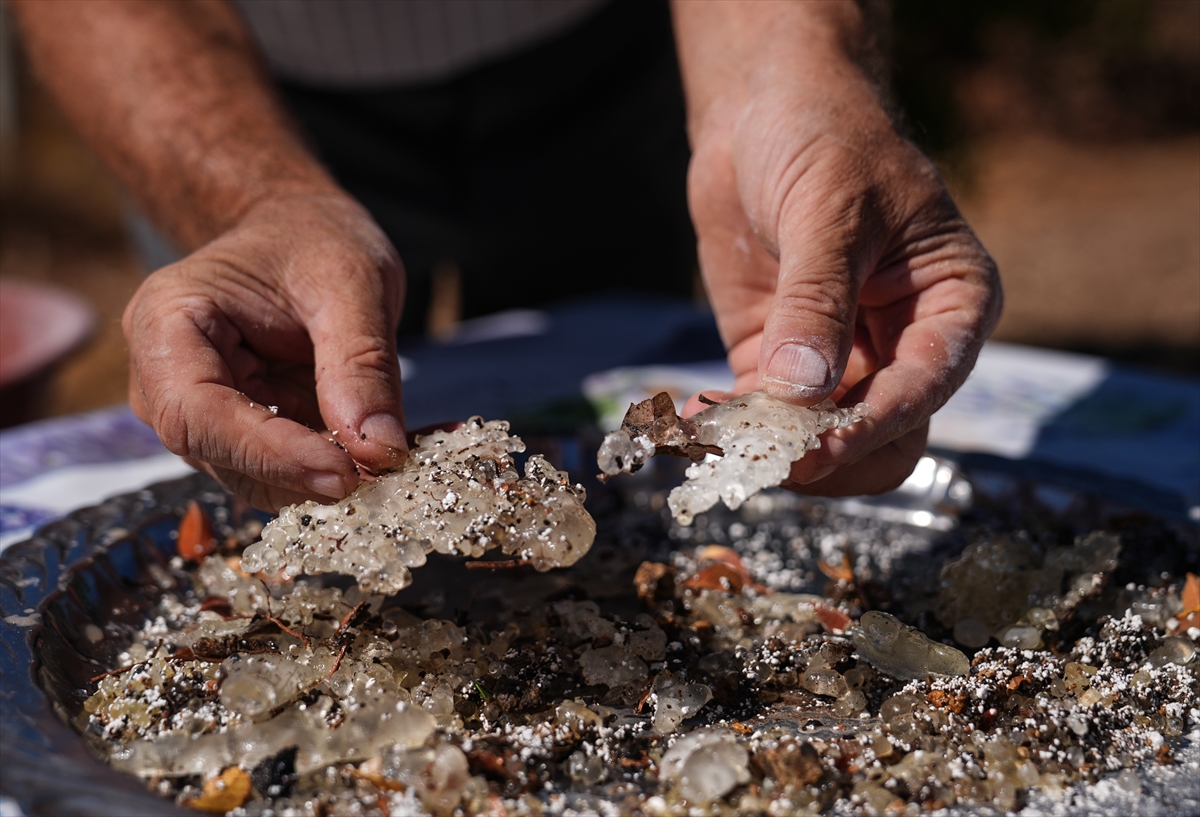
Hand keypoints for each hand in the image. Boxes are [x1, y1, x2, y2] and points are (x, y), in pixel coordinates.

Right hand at [122, 191, 408, 509]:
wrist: (299, 231)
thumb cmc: (312, 238)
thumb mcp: (351, 281)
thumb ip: (361, 362)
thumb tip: (379, 450)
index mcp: (167, 322)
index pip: (198, 413)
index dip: (269, 453)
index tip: (344, 471)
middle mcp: (166, 378)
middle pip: (219, 456)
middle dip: (302, 474)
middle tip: (383, 473)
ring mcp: (201, 413)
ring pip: (254, 477)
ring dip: (325, 480)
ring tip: (396, 456)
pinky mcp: (243, 434)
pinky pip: (284, 470)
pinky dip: (338, 469)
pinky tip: (389, 451)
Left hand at [682, 64, 1001, 494]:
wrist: (766, 111)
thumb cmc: (826, 140)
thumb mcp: (829, 215)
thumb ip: (816, 304)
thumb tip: (800, 393)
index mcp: (952, 306)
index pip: (925, 392)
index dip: (873, 427)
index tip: (817, 446)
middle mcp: (905, 344)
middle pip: (884, 439)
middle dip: (826, 454)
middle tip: (765, 455)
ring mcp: (841, 359)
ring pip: (823, 442)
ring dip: (771, 448)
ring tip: (718, 438)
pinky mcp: (780, 362)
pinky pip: (766, 417)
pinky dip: (731, 428)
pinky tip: (691, 420)